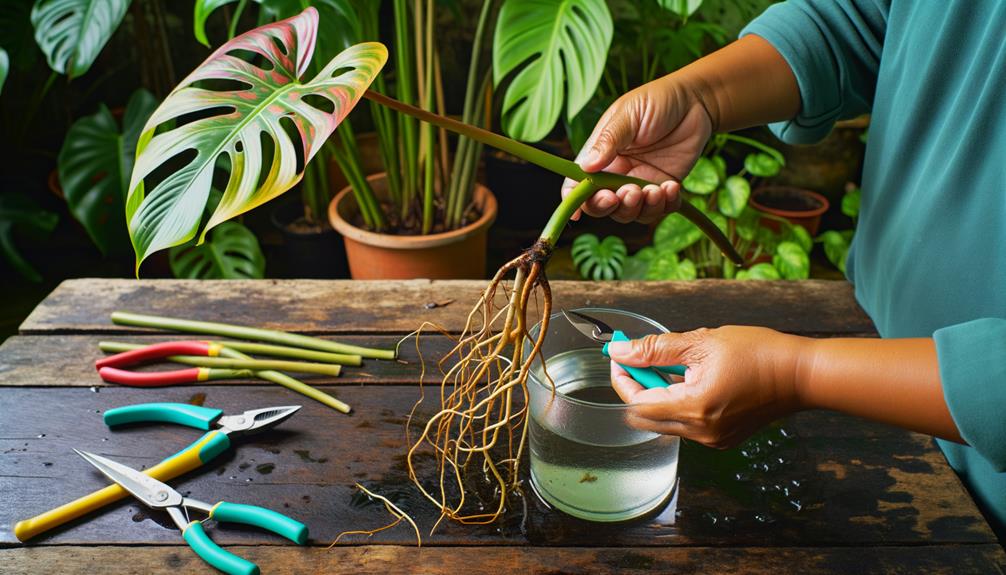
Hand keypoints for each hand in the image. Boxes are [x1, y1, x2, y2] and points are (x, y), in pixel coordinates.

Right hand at [561, 75, 713, 223]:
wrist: (696, 101)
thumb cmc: (657, 100)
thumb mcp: (628, 115)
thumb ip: (608, 141)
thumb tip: (585, 166)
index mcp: (600, 155)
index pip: (578, 185)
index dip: (574, 202)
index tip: (579, 213)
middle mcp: (616, 173)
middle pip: (602, 206)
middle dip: (612, 207)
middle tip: (630, 192)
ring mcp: (640, 182)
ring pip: (631, 213)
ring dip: (641, 208)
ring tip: (655, 190)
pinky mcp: (664, 187)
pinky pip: (660, 209)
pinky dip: (665, 205)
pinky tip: (672, 187)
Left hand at [606, 326, 803, 448]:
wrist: (801, 375)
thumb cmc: (758, 353)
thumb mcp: (701, 342)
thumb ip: (656, 349)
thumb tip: (620, 351)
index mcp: (694, 408)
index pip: (636, 402)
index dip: (621, 378)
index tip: (619, 355)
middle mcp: (701, 432)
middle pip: (645, 417)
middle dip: (636, 386)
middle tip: (640, 358)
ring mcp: (712, 440)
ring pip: (664, 422)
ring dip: (657, 395)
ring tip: (674, 366)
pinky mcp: (722, 439)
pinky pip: (685, 425)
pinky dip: (677, 403)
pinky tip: (691, 380)